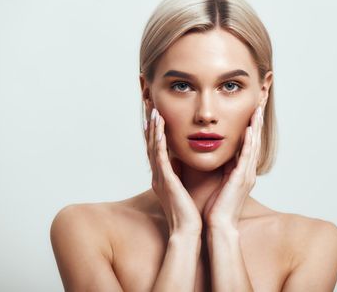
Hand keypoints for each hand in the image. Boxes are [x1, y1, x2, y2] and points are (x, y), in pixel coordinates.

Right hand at [146, 108, 201, 236]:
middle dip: (150, 124)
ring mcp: (159, 177)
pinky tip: (159, 128)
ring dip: (153, 128)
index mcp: (163, 176)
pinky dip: (158, 141)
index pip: (156, 148)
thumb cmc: (188, 212)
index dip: (155, 130)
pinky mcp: (165, 180)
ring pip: (153, 147)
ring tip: (153, 110)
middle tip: (148, 105)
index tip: (155, 113)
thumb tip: (180, 159)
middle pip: (151, 144)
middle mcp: (157, 174)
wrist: (188, 230)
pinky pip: (159, 157)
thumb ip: (179, 173)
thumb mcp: (182, 187)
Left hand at [202, 105, 263, 230]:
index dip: (251, 125)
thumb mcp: (220, 181)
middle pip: (255, 140)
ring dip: (256, 126)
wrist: (218, 225)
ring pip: (254, 144)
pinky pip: (247, 156)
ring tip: (258, 108)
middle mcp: (248, 170)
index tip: (252, 108)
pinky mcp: (242, 179)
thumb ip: (222, 168)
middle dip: (258, 120)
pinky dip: (249, 142)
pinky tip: (250, 129)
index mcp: (242, 170)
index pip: (248, 142)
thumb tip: (215, 154)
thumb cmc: (216, 206)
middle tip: (261, 101)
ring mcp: (247, 174)